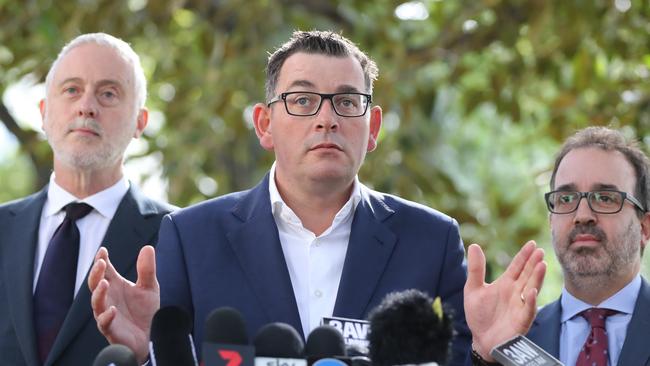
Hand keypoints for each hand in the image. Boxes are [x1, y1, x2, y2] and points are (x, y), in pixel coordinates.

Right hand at [88, 245, 159, 362]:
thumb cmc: (145, 310)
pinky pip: (104, 323)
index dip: (101, 260)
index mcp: (115, 285)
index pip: (104, 270)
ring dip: (99, 293)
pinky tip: (113, 310)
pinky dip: (107, 316)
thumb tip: (147, 247)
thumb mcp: (149, 287)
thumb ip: (147, 269)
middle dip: (96, 273)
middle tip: (101, 263)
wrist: (151, 335)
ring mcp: (107, 313)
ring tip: (105, 283)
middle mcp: (108, 298)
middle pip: (95, 284)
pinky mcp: (111, 329)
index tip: (102, 251)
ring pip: (96, 302)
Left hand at [464, 241, 546, 360]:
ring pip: (531, 288)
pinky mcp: (521, 321)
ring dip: (537, 278)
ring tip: (542, 265)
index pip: (517, 266)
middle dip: (533, 263)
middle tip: (540, 251)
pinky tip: (531, 291)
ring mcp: (519, 306)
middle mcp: (515, 293)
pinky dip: (530, 301)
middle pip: (527, 275)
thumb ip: (476, 269)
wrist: (481, 340)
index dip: (524, 255)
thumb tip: (474, 245)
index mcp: (505, 284)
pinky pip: (527, 310)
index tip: (532, 244)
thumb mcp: (473, 289)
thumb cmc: (479, 315)